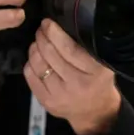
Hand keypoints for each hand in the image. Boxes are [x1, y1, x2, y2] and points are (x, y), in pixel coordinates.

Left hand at [25, 20, 120, 134]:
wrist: (95, 112)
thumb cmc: (98, 80)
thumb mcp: (102, 63)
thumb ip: (87, 47)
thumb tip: (63, 24)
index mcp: (93, 71)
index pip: (68, 48)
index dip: (54, 33)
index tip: (48, 22)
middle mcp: (76, 84)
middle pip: (50, 54)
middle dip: (42, 37)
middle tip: (41, 29)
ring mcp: (59, 95)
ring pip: (37, 64)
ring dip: (34, 48)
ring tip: (38, 42)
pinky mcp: (46, 102)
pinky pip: (30, 76)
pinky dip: (30, 62)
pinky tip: (36, 59)